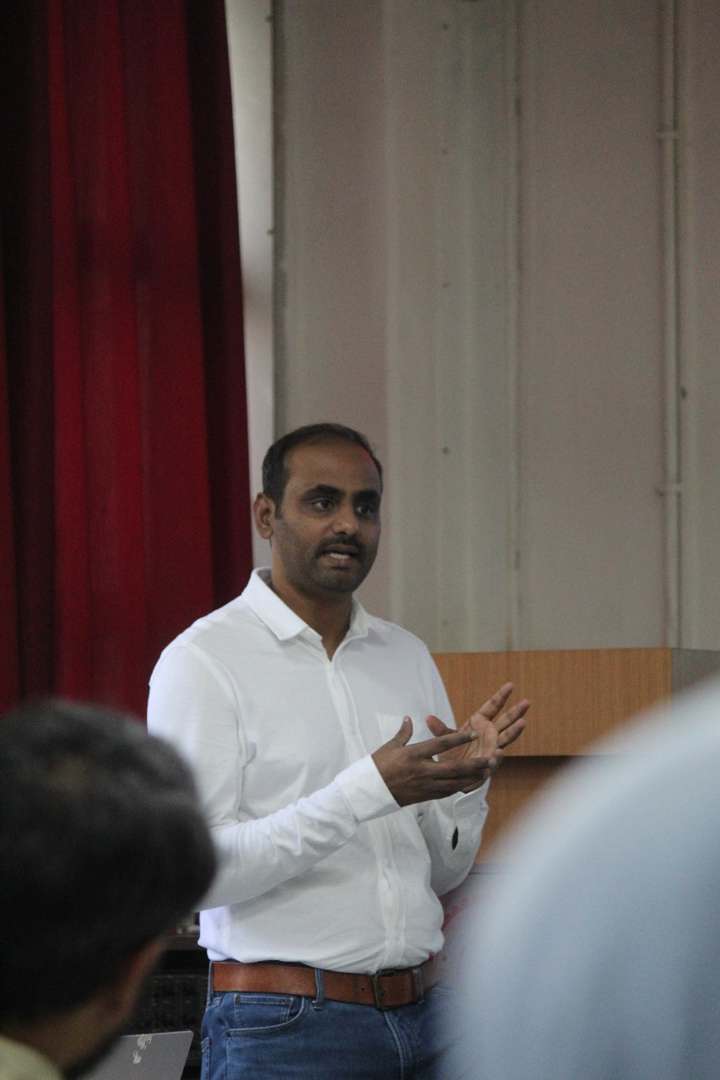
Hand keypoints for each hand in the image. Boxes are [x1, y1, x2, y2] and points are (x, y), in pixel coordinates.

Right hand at [372, 719, 495, 806]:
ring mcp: (424, 785)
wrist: (367, 792)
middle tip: (490, 758)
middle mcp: (422, 770)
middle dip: (474, 763)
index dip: (458, 739)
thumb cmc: (377, 766)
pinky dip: (460, 787)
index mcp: (413, 755)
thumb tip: (408, 718)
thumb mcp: (390, 747)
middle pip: (453, 767)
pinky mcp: (425, 796)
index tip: (473, 734)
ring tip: (487, 772)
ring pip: (454, 782)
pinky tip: (471, 784)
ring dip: (472, 777)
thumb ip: (403, 732)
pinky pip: (447, 792)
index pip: (439, 745)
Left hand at [426, 683, 529, 791]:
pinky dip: (497, 755)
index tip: (511, 685)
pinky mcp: (488, 762)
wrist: (451, 774)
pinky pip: (494, 758)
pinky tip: (499, 751)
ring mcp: (491, 747)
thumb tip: (428, 718)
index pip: (492, 706)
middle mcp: (489, 733)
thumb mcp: (445, 740)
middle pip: (505, 720)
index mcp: (479, 723)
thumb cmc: (451, 754)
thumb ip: (440, 729)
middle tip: (527, 702)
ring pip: (506, 737)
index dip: (501, 696)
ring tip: (523, 722)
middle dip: (515, 712)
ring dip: (514, 731)